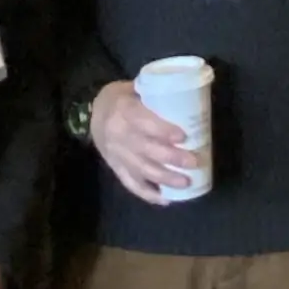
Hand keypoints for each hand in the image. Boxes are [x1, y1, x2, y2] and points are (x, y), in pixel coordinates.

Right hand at [89, 80, 201, 205]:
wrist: (93, 114)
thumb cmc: (123, 99)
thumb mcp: (136, 89)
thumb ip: (157, 96)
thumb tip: (192, 102)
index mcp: (124, 110)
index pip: (143, 122)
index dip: (163, 130)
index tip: (184, 136)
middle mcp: (119, 134)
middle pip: (147, 149)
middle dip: (172, 158)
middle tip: (194, 161)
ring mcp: (117, 154)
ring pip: (142, 170)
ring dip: (165, 179)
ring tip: (186, 183)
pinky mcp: (116, 168)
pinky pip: (132, 184)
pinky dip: (149, 194)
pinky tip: (166, 199)